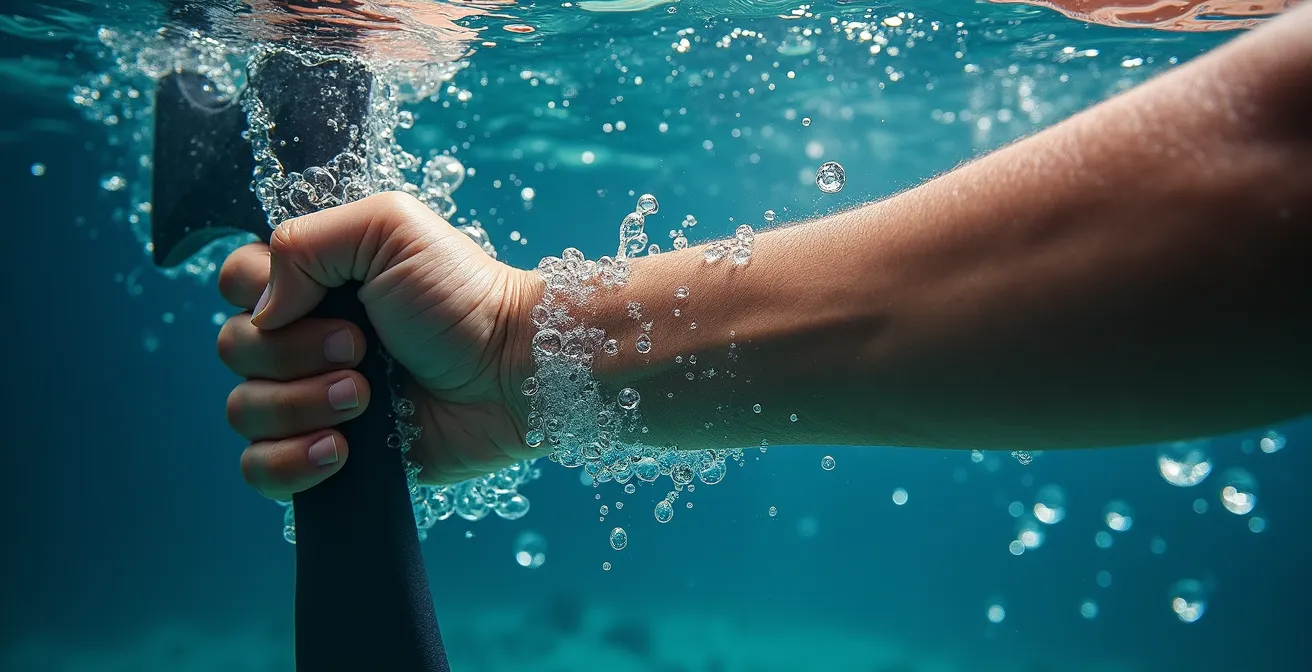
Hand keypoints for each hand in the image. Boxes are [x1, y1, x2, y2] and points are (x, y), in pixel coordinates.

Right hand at [216, 192, 540, 499]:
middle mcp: (304, 338)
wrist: (515, 372)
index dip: (262, 297)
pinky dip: (290, 463)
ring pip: (244, 411)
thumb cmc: (464, 296)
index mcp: (312, 282)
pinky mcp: (330, 457)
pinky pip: (260, 471)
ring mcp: (314, 400)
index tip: (326, 303)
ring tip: (367, 399)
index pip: (234, 286)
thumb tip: (260, 310)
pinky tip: (341, 450)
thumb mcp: (389, 228)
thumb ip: (303, 243)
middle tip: (363, 351)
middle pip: (234, 351)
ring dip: (302, 406)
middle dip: (295, 355)